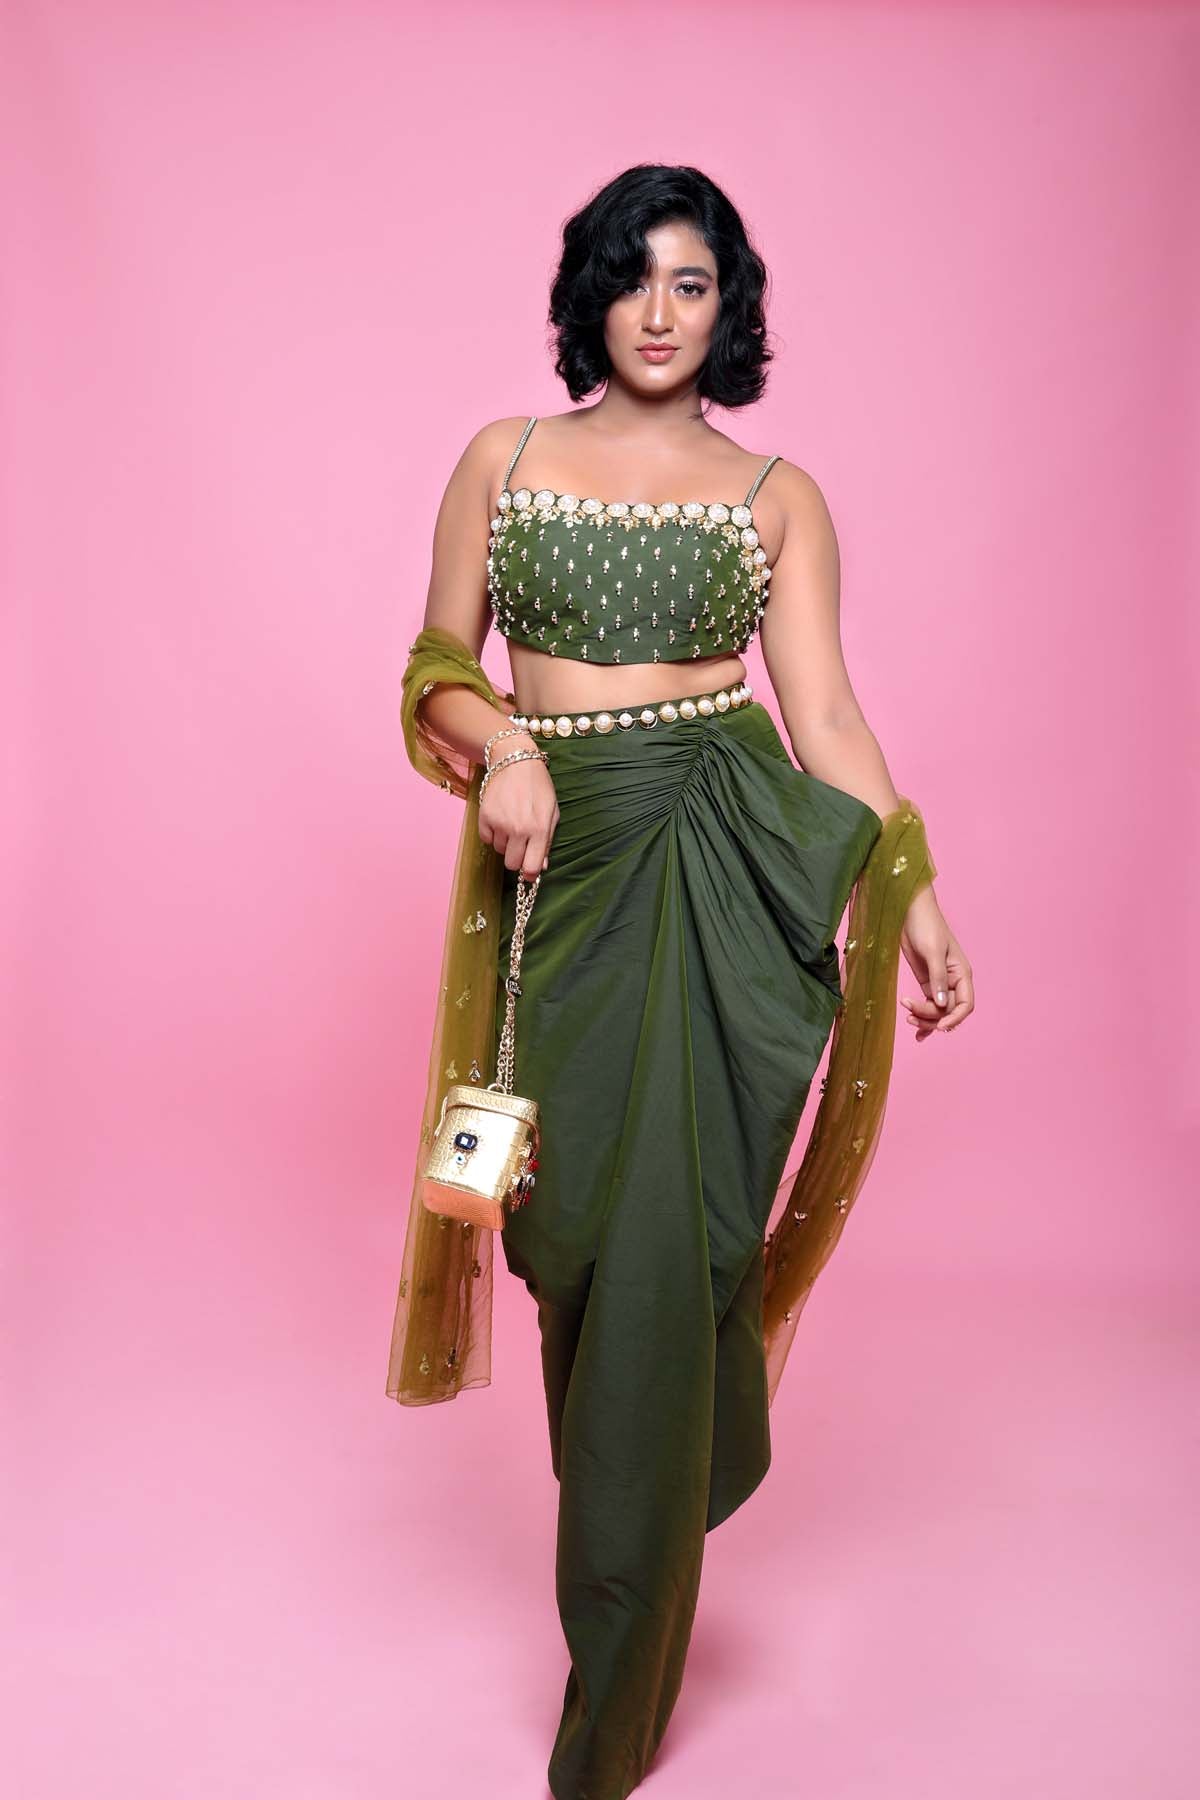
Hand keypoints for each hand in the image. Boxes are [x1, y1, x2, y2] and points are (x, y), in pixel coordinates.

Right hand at [478, 733, 560, 878]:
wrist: (515, 762)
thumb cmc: (538, 787)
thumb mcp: (551, 812)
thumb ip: (547, 841)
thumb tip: (541, 866)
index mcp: (539, 829)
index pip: (531, 868)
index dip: (530, 873)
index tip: (530, 869)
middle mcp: (519, 829)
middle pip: (511, 864)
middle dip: (517, 858)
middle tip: (521, 844)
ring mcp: (500, 823)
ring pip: (499, 850)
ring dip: (505, 842)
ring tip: (512, 823)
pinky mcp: (484, 817)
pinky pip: (487, 839)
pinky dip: (492, 833)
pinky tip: (500, 819)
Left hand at [897, 885, 974, 1041]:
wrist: (909, 912)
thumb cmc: (925, 925)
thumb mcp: (932, 951)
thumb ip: (938, 978)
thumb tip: (943, 1004)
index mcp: (962, 973)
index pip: (966, 1004)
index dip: (955, 1018)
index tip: (940, 1027)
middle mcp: (953, 981)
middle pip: (949, 1011)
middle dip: (932, 1018)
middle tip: (910, 1016)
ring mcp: (939, 983)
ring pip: (938, 1011)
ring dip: (925, 1019)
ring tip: (908, 1018)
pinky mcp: (925, 981)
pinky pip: (929, 1005)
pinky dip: (924, 1017)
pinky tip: (917, 1031)